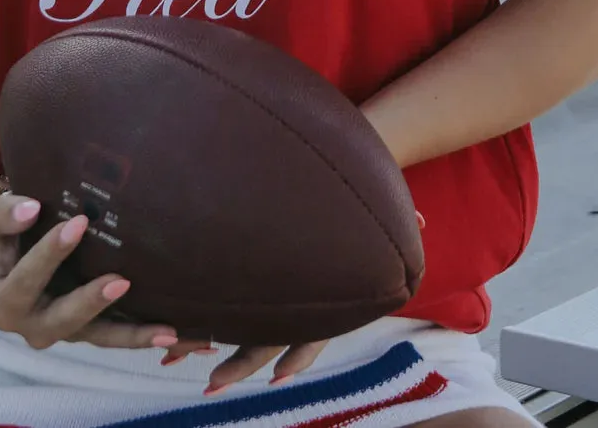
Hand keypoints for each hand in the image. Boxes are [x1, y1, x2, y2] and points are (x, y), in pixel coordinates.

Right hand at [0, 195, 179, 351]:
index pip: (26, 281)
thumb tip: (31, 208)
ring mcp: (62, 331)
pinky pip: (114, 334)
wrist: (4, 249)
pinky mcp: (86, 328)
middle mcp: (31, 326)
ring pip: (97, 337)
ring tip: (168, 333)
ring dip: (132, 336)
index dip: (51, 254)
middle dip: (91, 302)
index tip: (78, 222)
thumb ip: (6, 214)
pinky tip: (174, 333)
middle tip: (121, 282)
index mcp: (3, 302)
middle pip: (62, 320)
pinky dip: (142, 336)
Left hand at [165, 209, 426, 394]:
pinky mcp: (260, 291)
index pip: (308, 336)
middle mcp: (294, 307)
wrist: (339, 215)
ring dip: (209, 350)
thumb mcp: (370, 218)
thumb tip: (423, 220)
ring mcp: (277, 305)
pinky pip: (229, 314)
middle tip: (210, 384)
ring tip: (174, 359)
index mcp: (318, 299)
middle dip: (238, 363)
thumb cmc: (350, 214)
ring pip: (239, 338)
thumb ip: (392, 221)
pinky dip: (202, 323)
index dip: (295, 357)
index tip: (277, 376)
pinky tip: (175, 339)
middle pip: (263, 343)